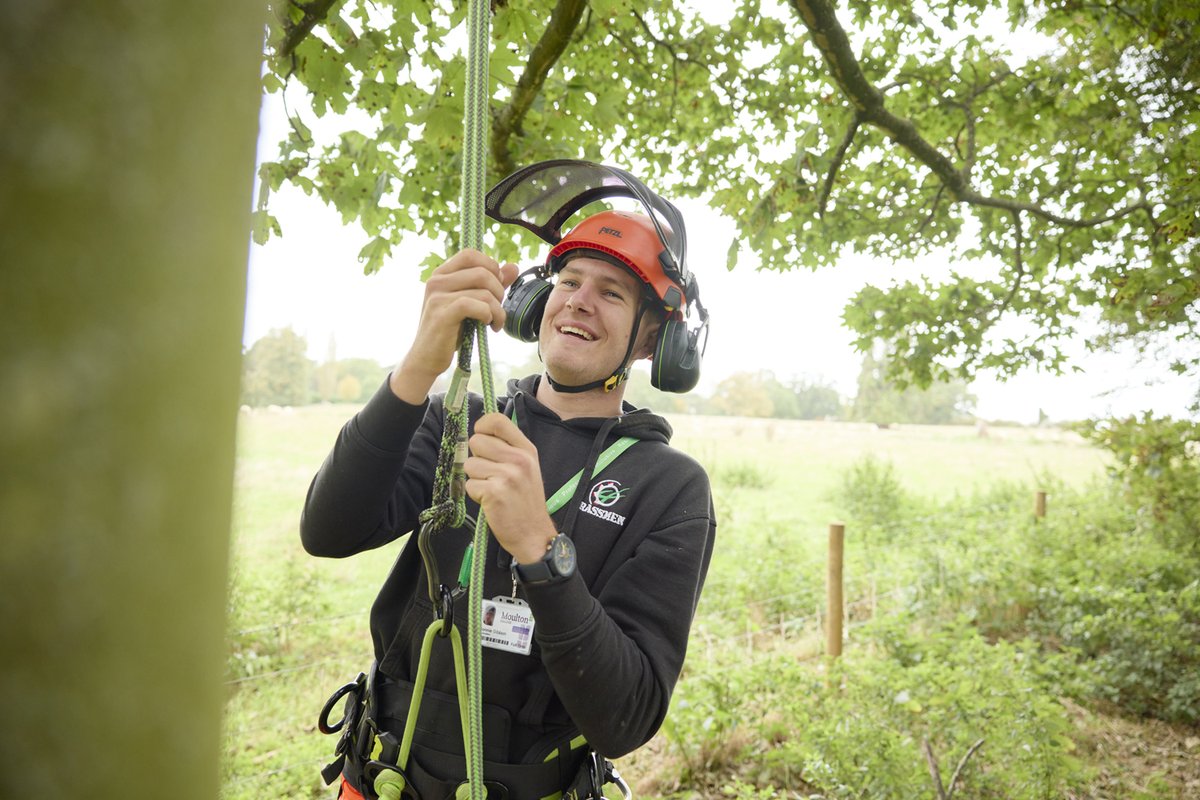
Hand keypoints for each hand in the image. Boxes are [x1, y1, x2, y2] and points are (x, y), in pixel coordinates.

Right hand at [390, 250, 518, 402]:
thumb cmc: (450, 331)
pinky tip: (489, 326)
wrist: (426, 358)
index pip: (471, 254)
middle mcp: (436, 281)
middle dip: (499, 291)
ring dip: (498, 309)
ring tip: (495, 322)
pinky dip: (490, 315)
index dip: (490, 267)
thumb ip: (491, 284)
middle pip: (482, 271)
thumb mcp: (471, 304)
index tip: (495, 288)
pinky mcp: (442, 314)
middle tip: (497, 309)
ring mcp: (437, 296)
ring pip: (483, 291)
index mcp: (441, 274)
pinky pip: (477, 305)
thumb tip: (513, 266)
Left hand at [464, 413, 557, 563]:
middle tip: (490, 474)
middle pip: (477, 441)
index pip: (497, 421)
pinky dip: (475, 495)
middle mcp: (519, 459)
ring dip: (475, 478)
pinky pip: (469, 484)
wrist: (533, 534)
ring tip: (492, 489)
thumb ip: (507, 448)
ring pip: (469, 464)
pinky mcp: (494, 493)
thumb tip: (479, 433)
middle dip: (477, 458)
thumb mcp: (527, 467)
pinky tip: (490, 501)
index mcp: (526, 449)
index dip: (482, 427)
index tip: (482, 438)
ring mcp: (507, 476)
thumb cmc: (525, 500)